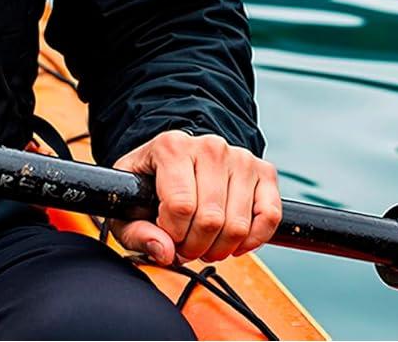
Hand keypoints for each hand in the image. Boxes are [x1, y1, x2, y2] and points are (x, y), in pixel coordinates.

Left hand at [110, 131, 280, 264]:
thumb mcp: (128, 205)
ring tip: (206, 242)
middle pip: (212, 219)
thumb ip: (137, 232)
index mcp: (171, 146)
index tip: (167, 237)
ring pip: (239, 224)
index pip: (180, 206)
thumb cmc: (150, 184)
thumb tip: (164, 251)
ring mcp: (239, 157)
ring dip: (222, 248)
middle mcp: (208, 146)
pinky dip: (254, 240)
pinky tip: (234, 241)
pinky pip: (269, 216)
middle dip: (196, 247)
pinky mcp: (263, 170)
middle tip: (187, 246)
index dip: (173, 235)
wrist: (176, 160)